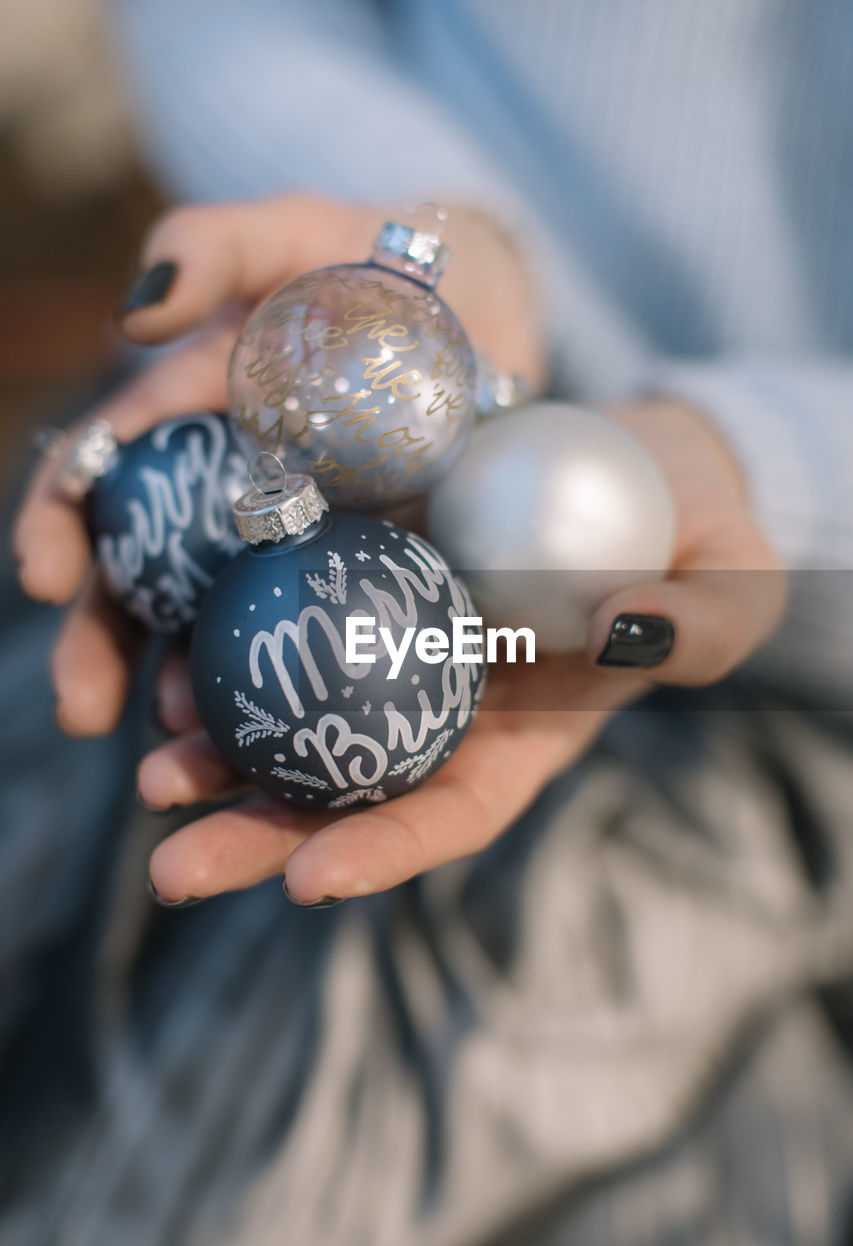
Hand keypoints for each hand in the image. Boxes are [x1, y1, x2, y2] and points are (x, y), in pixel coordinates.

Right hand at [12, 194, 543, 735]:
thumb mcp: (295, 233)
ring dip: (183, 700)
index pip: (97, 485)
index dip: (58, 528)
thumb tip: (141, 311)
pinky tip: (281, 748)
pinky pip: (320, 649)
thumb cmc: (373, 266)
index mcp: (180, 432)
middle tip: (82, 710)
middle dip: (99, 651)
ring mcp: (288, 555)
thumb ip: (217, 246)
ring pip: (217, 639)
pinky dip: (292, 698)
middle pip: (140, 588)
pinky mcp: (361, 585)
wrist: (477, 316)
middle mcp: (216, 507)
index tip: (46, 576)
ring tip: (169, 755)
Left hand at [138, 398, 785, 906]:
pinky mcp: (364, 562)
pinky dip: (234, 633)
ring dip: (218, 745)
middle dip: (259, 834)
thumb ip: (692, 626)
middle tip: (171, 868)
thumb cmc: (702, 539)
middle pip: (347, 787)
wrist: (645, 459)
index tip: (310, 881)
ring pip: (298, 710)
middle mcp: (443, 701)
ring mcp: (395, 636)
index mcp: (522, 735)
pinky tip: (171, 649)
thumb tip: (620, 630)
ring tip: (150, 767)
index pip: (451, 812)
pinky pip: (291, 605)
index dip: (384, 850)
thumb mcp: (728, 587)